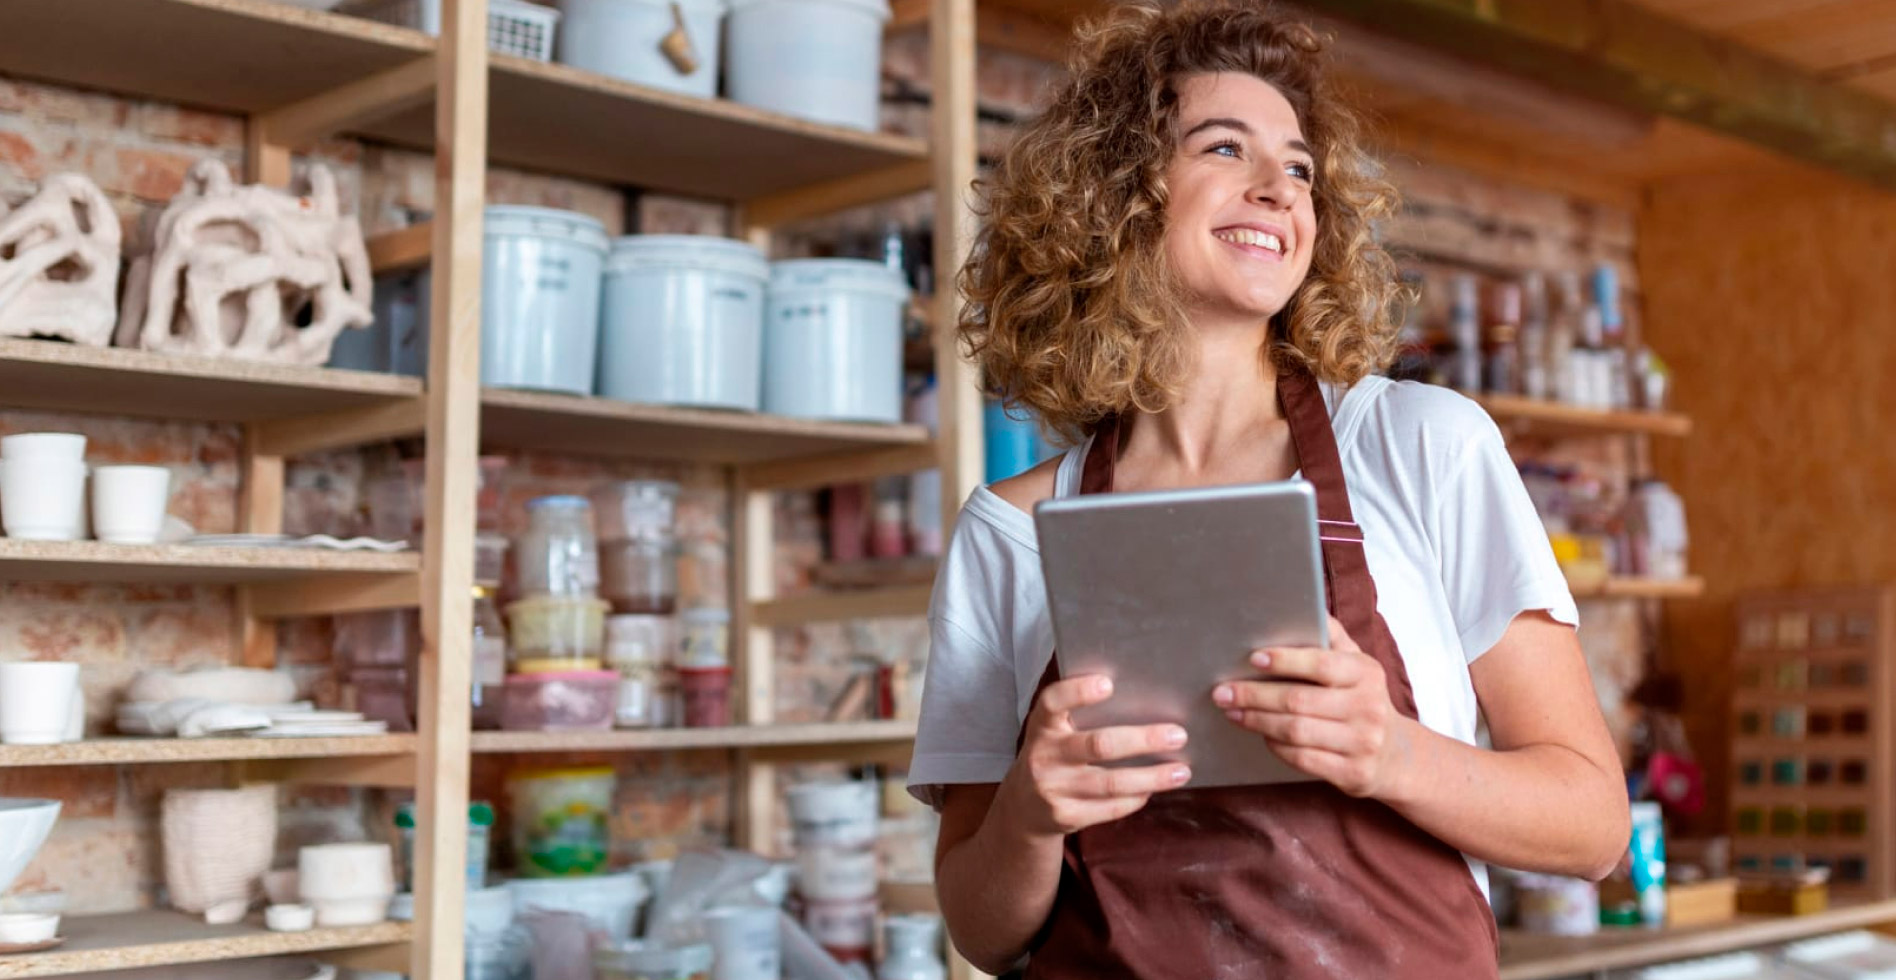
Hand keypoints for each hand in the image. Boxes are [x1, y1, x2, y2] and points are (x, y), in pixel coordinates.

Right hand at [1000, 674, 1192, 838]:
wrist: (1022, 807)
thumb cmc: (1052, 756)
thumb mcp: (1053, 731)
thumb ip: (1080, 716)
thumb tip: (1143, 699)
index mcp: (1041, 726)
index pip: (1053, 703)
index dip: (1077, 692)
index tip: (1108, 684)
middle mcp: (1044, 756)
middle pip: (1098, 745)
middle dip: (1143, 740)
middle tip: (1178, 735)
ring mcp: (1053, 789)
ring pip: (1111, 782)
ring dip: (1151, 777)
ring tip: (1181, 771)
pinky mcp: (1065, 817)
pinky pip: (1109, 808)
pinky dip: (1136, 798)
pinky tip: (1153, 789)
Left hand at [1211, 616, 1414, 798]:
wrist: (1395, 754)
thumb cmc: (1362, 698)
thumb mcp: (1356, 664)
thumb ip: (1332, 636)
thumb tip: (1304, 603)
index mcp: (1366, 672)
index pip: (1321, 664)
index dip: (1285, 660)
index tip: (1252, 658)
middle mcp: (1368, 707)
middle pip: (1298, 701)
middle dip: (1254, 696)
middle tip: (1223, 692)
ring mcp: (1362, 742)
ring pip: (1296, 731)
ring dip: (1257, 721)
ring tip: (1233, 712)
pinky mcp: (1353, 773)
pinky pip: (1302, 759)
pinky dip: (1275, 746)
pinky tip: (1261, 735)